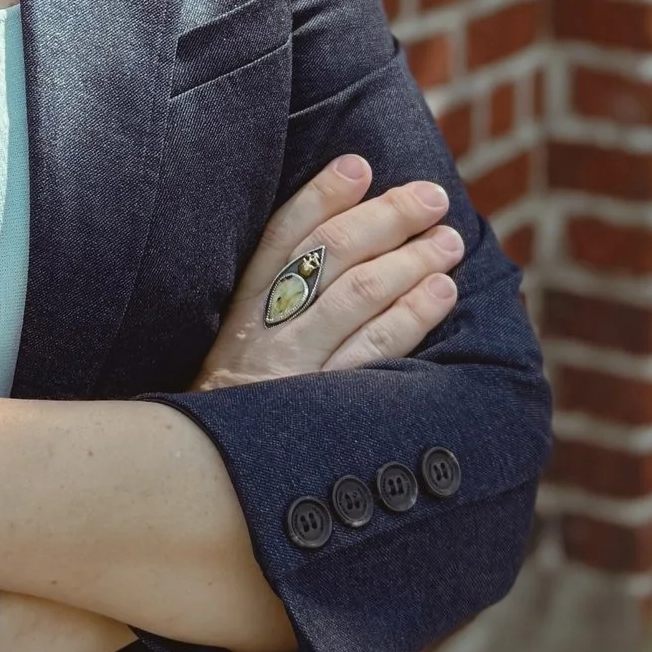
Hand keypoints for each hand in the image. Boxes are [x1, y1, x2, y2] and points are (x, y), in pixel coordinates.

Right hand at [193, 156, 463, 388]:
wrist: (202, 486)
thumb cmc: (233, 414)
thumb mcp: (236, 353)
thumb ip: (275, 305)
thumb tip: (343, 245)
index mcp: (239, 309)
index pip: (282, 235)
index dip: (322, 195)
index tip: (360, 165)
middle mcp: (262, 331)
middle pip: (329, 254)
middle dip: (386, 218)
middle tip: (431, 198)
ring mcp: (289, 369)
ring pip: (357, 294)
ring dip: (411, 259)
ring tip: (449, 241)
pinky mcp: (317, 408)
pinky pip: (373, 352)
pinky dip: (411, 316)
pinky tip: (440, 293)